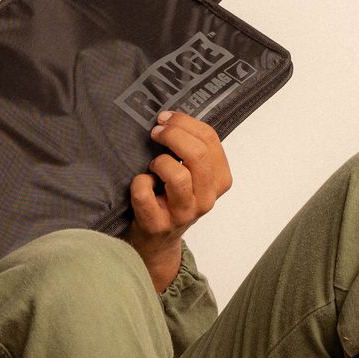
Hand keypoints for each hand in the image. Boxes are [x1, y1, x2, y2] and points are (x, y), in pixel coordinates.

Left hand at [127, 110, 231, 291]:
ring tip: (153, 166)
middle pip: (197, 156)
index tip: (166, 119)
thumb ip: (192, 149)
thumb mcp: (192, 175)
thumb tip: (171, 117)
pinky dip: (138, 182)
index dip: (185, 123)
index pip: (211, 140)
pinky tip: (141, 184)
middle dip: (172, 135)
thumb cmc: (172, 198)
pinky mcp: (158, 224)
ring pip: (177, 176)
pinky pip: (145, 192)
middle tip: (155, 132)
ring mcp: (183, 214)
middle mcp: (206, 199)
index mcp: (220, 181)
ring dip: (159, 162)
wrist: (156, 240)